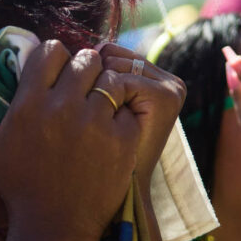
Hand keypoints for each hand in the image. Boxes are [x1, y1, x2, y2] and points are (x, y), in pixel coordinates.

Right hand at [0, 41, 140, 240]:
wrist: (54, 229)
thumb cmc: (18, 188)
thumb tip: (4, 75)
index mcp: (29, 103)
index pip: (51, 49)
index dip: (56, 57)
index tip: (58, 71)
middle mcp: (63, 107)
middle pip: (85, 59)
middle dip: (84, 70)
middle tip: (82, 88)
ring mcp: (96, 122)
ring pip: (110, 80)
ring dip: (105, 90)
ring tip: (98, 108)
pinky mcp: (123, 139)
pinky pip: (127, 107)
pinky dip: (120, 116)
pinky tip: (109, 132)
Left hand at [97, 43, 186, 191]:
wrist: (115, 191)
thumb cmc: (98, 154)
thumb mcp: (96, 108)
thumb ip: (93, 75)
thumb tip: (68, 49)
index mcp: (155, 78)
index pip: (107, 51)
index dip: (87, 77)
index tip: (88, 109)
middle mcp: (168, 79)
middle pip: (108, 53)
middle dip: (91, 82)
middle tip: (96, 119)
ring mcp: (171, 86)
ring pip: (111, 63)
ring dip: (96, 93)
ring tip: (104, 123)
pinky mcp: (168, 96)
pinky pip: (118, 80)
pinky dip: (106, 101)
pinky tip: (111, 125)